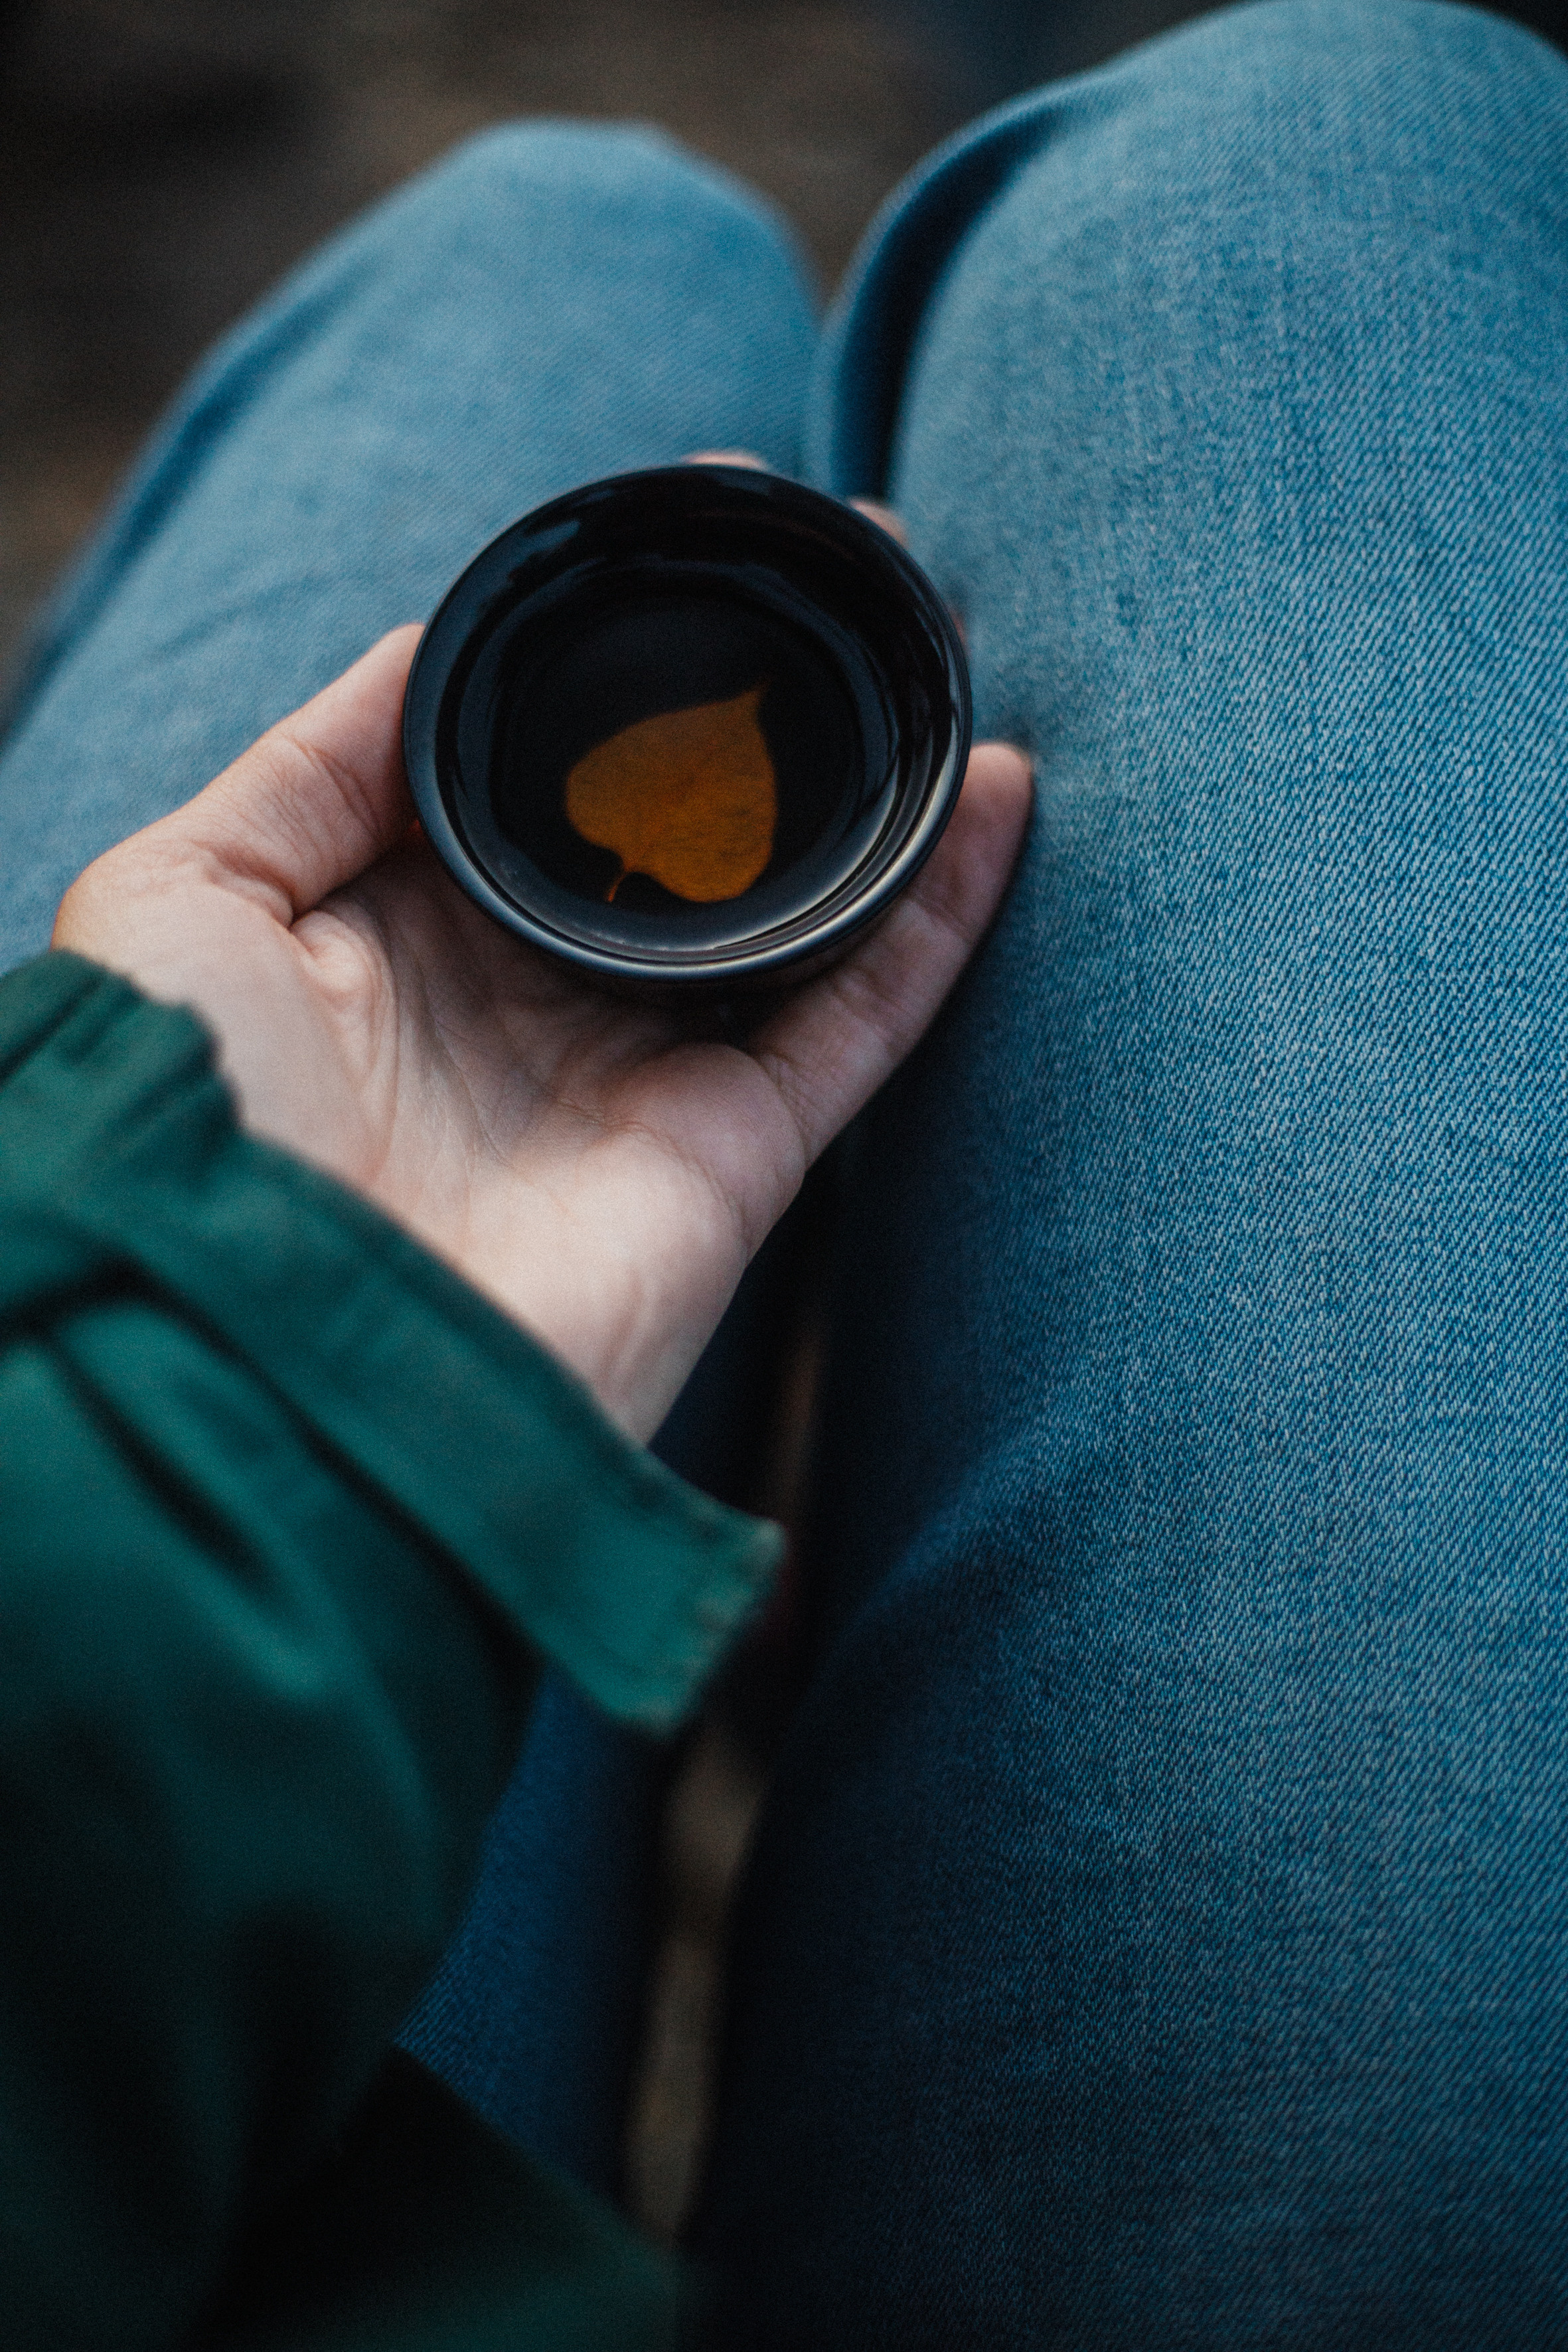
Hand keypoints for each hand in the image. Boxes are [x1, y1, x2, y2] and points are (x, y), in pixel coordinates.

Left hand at [55, 630, 1029, 1441]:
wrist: (264, 1355)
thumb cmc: (191, 1129)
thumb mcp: (182, 892)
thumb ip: (311, 759)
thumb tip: (430, 640)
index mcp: (395, 930)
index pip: (531, 777)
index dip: (607, 665)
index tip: (692, 531)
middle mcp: (527, 1000)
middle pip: (681, 837)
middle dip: (765, 717)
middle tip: (852, 572)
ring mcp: (638, 1078)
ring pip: (792, 916)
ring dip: (875, 793)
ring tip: (943, 654)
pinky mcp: (733, 1158)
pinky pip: (861, 1017)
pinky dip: (941, 916)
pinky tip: (997, 796)